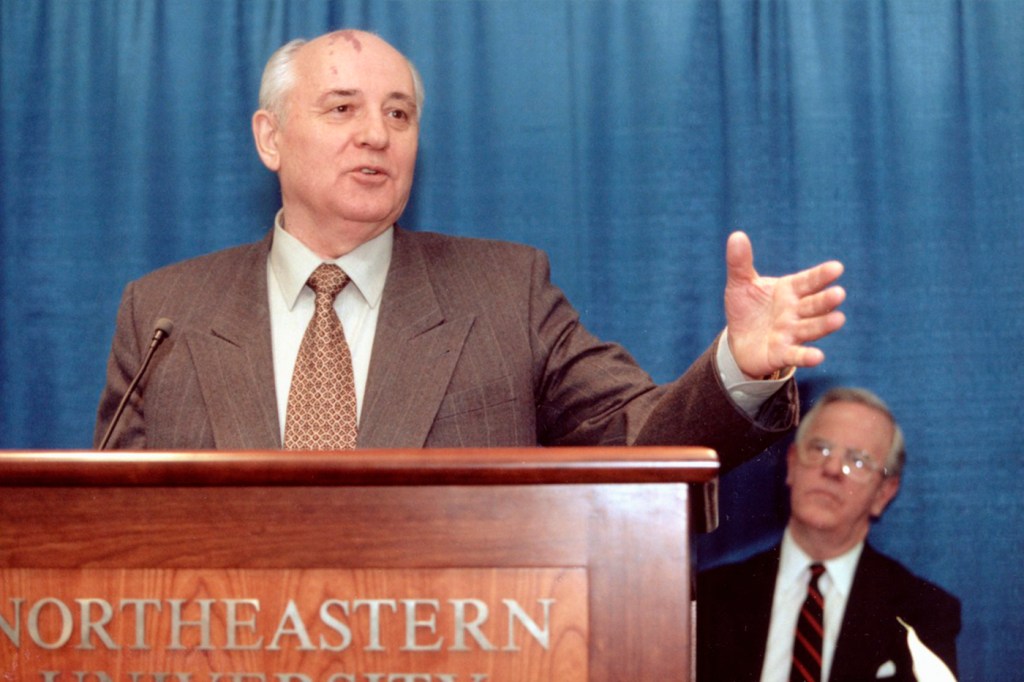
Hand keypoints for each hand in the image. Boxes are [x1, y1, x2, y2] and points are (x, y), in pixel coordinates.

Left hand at [724, 231, 845, 377]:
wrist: (738, 340)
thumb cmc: (747, 308)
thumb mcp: (740, 284)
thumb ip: (740, 262)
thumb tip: (736, 235)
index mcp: (789, 290)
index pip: (808, 281)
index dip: (822, 275)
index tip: (837, 268)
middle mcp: (795, 311)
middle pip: (814, 305)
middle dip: (826, 300)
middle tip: (838, 294)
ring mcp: (791, 333)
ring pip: (811, 328)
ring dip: (824, 325)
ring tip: (839, 319)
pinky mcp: (783, 354)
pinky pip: (797, 355)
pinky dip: (806, 356)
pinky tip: (818, 357)